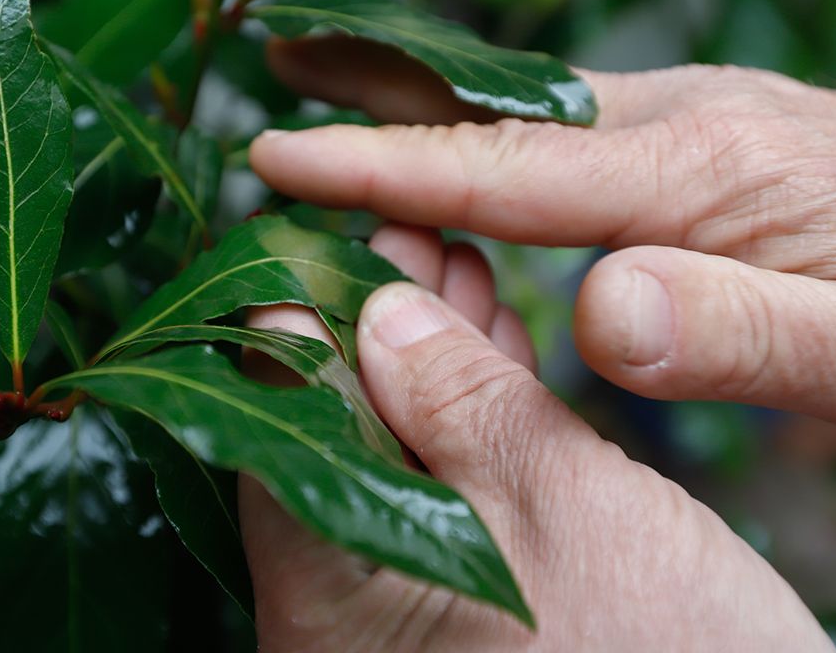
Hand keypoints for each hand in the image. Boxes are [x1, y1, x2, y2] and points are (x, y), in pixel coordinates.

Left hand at [241, 225, 831, 650]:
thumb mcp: (556, 505)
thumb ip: (459, 401)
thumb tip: (383, 314)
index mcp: (330, 584)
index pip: (279, 412)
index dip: (304, 306)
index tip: (330, 228)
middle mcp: (341, 603)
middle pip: (334, 424)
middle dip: (375, 319)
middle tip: (412, 230)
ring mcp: (399, 607)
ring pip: (393, 450)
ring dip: (426, 355)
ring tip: (454, 262)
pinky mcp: (459, 604)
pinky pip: (439, 491)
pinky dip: (465, 417)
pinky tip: (489, 344)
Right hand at [252, 37, 835, 432]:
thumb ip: (737, 334)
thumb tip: (598, 313)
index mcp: (705, 174)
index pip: (503, 175)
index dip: (380, 167)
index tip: (278, 152)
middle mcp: (686, 119)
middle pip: (495, 111)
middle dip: (376, 95)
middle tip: (275, 67)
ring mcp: (699, 112)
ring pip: (528, 107)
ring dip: (427, 105)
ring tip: (338, 93)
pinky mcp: (712, 125)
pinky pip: (572, 121)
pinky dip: (493, 126)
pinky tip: (469, 141)